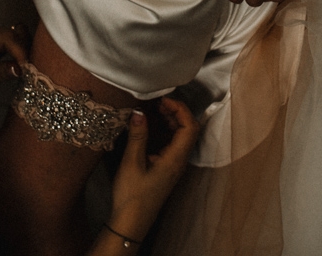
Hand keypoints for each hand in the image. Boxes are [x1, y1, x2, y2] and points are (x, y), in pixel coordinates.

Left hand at [0, 26, 29, 111]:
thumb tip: (22, 68)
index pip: (9, 38)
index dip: (21, 52)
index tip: (28, 69)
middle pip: (15, 34)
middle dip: (25, 50)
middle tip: (30, 70)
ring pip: (15, 36)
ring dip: (23, 50)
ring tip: (27, 68)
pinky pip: (10, 43)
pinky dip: (17, 52)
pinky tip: (19, 65)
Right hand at [106, 98, 199, 243]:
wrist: (131, 222)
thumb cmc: (132, 196)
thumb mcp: (131, 163)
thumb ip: (138, 136)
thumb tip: (139, 112)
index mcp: (176, 159)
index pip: (190, 127)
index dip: (180, 109)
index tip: (163, 100)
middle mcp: (179, 161)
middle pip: (189, 129)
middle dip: (177, 111)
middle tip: (158, 103)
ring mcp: (174, 165)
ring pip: (182, 136)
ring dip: (171, 120)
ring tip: (154, 111)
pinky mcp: (167, 168)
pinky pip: (173, 143)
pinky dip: (166, 130)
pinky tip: (151, 126)